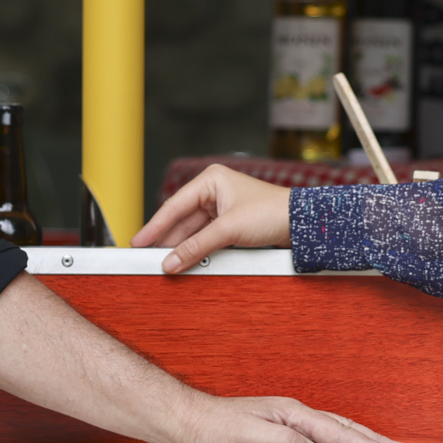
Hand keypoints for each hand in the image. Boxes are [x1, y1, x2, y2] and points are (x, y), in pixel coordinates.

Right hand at [134, 164, 292, 274]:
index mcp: (211, 180)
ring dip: (181, 247)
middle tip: (147, 257)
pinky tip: (184, 260)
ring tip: (164, 262)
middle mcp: (214, 191)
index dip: (154, 226)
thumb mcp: (229, 230)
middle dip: (167, 239)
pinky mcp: (231, 224)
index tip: (138, 242)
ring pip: (193, 230)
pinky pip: (206, 237)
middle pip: (181, 219)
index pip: (174, 205)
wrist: (303, 224)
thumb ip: (196, 246)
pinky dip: (196, 249)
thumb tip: (170, 262)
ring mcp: (222, 208)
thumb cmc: (272, 213)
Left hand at [161, 391, 403, 442]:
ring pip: (332, 432)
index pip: (336, 431)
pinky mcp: (277, 436)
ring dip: (358, 441)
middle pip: (341, 427)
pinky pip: (317, 440)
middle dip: (372, 439)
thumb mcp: (247, 435)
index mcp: (289, 413)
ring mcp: (285, 424)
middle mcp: (291, 416)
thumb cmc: (210, 426)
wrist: (185, 423)